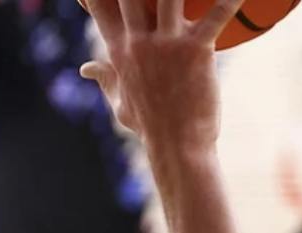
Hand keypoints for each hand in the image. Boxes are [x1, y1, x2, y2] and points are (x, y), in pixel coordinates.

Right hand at [78, 0, 244, 153]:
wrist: (177, 149)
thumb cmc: (151, 128)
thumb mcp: (120, 103)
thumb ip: (104, 80)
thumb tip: (86, 68)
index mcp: (118, 51)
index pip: (99, 6)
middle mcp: (138, 42)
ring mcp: (165, 45)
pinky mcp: (195, 52)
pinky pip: (215, 16)